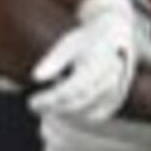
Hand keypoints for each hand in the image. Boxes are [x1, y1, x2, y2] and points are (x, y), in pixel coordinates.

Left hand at [27, 0, 141, 122]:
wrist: (118, 34)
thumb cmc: (88, 39)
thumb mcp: (68, 44)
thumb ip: (53, 60)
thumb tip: (35, 77)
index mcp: (97, 64)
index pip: (70, 90)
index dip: (50, 99)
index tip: (32, 101)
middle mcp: (109, 80)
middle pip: (78, 104)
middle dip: (54, 108)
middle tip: (34, 106)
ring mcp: (116, 92)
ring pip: (87, 114)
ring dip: (65, 114)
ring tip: (47, 107)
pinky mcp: (117, 100)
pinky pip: (97, 116)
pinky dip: (80, 116)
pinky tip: (63, 109)